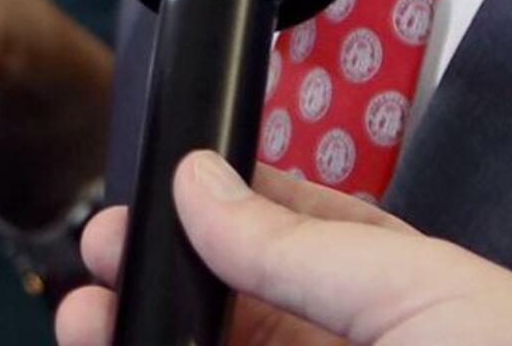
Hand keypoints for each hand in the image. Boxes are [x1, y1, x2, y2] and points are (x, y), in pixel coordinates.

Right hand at [53, 154, 511, 345]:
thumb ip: (302, 244)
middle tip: (101, 269)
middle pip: (228, 318)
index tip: (143, 210)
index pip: (281, 242)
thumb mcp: (423, 291)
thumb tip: (203, 181)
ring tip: (88, 323)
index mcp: (395, 299)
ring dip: (140, 339)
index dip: (206, 218)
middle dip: (154, 286)